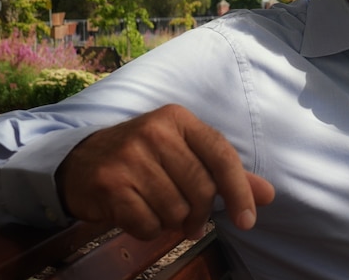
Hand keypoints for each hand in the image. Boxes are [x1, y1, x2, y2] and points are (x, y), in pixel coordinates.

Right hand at [56, 104, 274, 239]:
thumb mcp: (185, 153)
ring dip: (172, 222)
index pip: (222, 155)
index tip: (248, 219)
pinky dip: (149, 229)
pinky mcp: (109, 183)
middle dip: (201, 214)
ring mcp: (129, 156)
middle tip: (192, 222)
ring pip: (175, 209)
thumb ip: (226, 173)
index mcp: (179, 119)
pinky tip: (139, 215)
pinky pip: (147, 223)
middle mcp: (155, 131)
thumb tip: (267, 195)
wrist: (80, 162)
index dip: (239, 190)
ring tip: (160, 212)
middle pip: (201, 188)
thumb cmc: (144, 158)